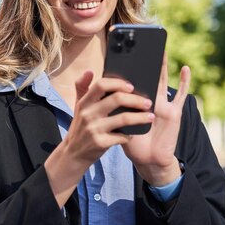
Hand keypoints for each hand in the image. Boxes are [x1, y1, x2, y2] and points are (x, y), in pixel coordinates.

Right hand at [44, 70, 154, 206]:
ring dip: (140, 117)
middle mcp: (88, 114)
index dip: (118, 83)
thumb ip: (83, 88)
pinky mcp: (100, 143)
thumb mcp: (78, 107)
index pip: (101, 85)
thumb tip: (89, 71)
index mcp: (84, 102)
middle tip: (148, 102)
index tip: (131, 86)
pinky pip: (122, 137)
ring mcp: (94, 129)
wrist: (73, 153)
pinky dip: (130, 135)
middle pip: (116, 99)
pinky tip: (135, 134)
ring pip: (123, 119)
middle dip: (136, 99)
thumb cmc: (80, 127)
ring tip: (150, 116)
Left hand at [123, 54, 190, 185]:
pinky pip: (180, 95)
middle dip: (142, 61)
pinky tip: (186, 68)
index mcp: (134, 102)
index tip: (119, 51)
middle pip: (145, 76)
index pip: (129, 81)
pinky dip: (185, 82)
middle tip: (139, 42)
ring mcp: (162, 104)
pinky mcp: (174, 112)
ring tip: (160, 48)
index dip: (126, 68)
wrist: (148, 161)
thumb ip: (116, 108)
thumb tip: (108, 90)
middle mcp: (148, 100)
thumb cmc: (132, 143)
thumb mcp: (120, 123)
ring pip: (161, 81)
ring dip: (161, 65)